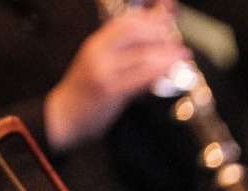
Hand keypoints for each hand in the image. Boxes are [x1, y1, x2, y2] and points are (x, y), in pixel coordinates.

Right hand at [44, 6, 190, 152]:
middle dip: (159, 33)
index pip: (123, 22)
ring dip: (166, 53)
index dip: (148, 18)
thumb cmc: (85, 92)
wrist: (64, 116)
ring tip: (183, 54)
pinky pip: (140, 78)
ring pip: (140, 54)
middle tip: (177, 39)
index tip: (168, 19)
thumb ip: (123, 54)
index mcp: (95, 44)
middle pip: (133, 32)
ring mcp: (104, 71)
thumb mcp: (100, 65)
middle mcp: (98, 53)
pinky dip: (159, 71)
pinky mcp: (111, 91)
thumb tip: (151, 47)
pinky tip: (171, 70)